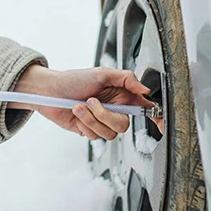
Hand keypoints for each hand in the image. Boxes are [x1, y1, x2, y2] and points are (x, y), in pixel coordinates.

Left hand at [9, 66, 162, 138]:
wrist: (49, 91)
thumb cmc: (73, 79)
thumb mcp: (101, 73)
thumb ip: (127, 79)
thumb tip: (145, 90)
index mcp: (121, 94)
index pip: (144, 107)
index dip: (156, 116)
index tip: (161, 123)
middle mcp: (114, 109)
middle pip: (124, 125)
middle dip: (106, 116)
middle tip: (91, 102)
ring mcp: (101, 121)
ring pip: (109, 133)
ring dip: (91, 119)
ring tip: (79, 106)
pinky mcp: (89, 130)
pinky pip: (95, 137)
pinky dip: (84, 125)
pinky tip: (76, 115)